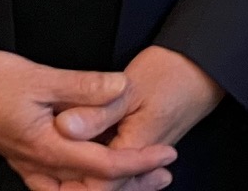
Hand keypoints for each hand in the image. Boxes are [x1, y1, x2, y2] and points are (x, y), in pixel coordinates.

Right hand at [0, 50, 177, 189]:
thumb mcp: (38, 77)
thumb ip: (81, 86)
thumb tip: (120, 87)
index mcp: (47, 148)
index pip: (104, 167)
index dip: (140, 162)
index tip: (168, 155)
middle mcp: (40, 165)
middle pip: (94, 188)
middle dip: (132, 182)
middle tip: (164, 172)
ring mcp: (29, 165)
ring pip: (76, 190)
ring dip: (110, 183)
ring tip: (139, 173)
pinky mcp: (23, 157)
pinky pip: (58, 182)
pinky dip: (82, 181)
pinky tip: (91, 171)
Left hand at [55, 46, 223, 174]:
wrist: (203, 68)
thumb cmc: (172, 73)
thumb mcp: (130, 88)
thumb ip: (96, 110)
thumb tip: (64, 127)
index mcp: (135, 148)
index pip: (99, 182)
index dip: (70, 180)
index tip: (44, 169)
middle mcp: (140, 159)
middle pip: (103, 183)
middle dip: (74, 179)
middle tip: (47, 172)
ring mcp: (143, 154)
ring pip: (111, 177)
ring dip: (88, 172)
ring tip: (59, 167)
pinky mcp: (143, 145)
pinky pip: (119, 165)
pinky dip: (99, 163)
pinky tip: (84, 150)